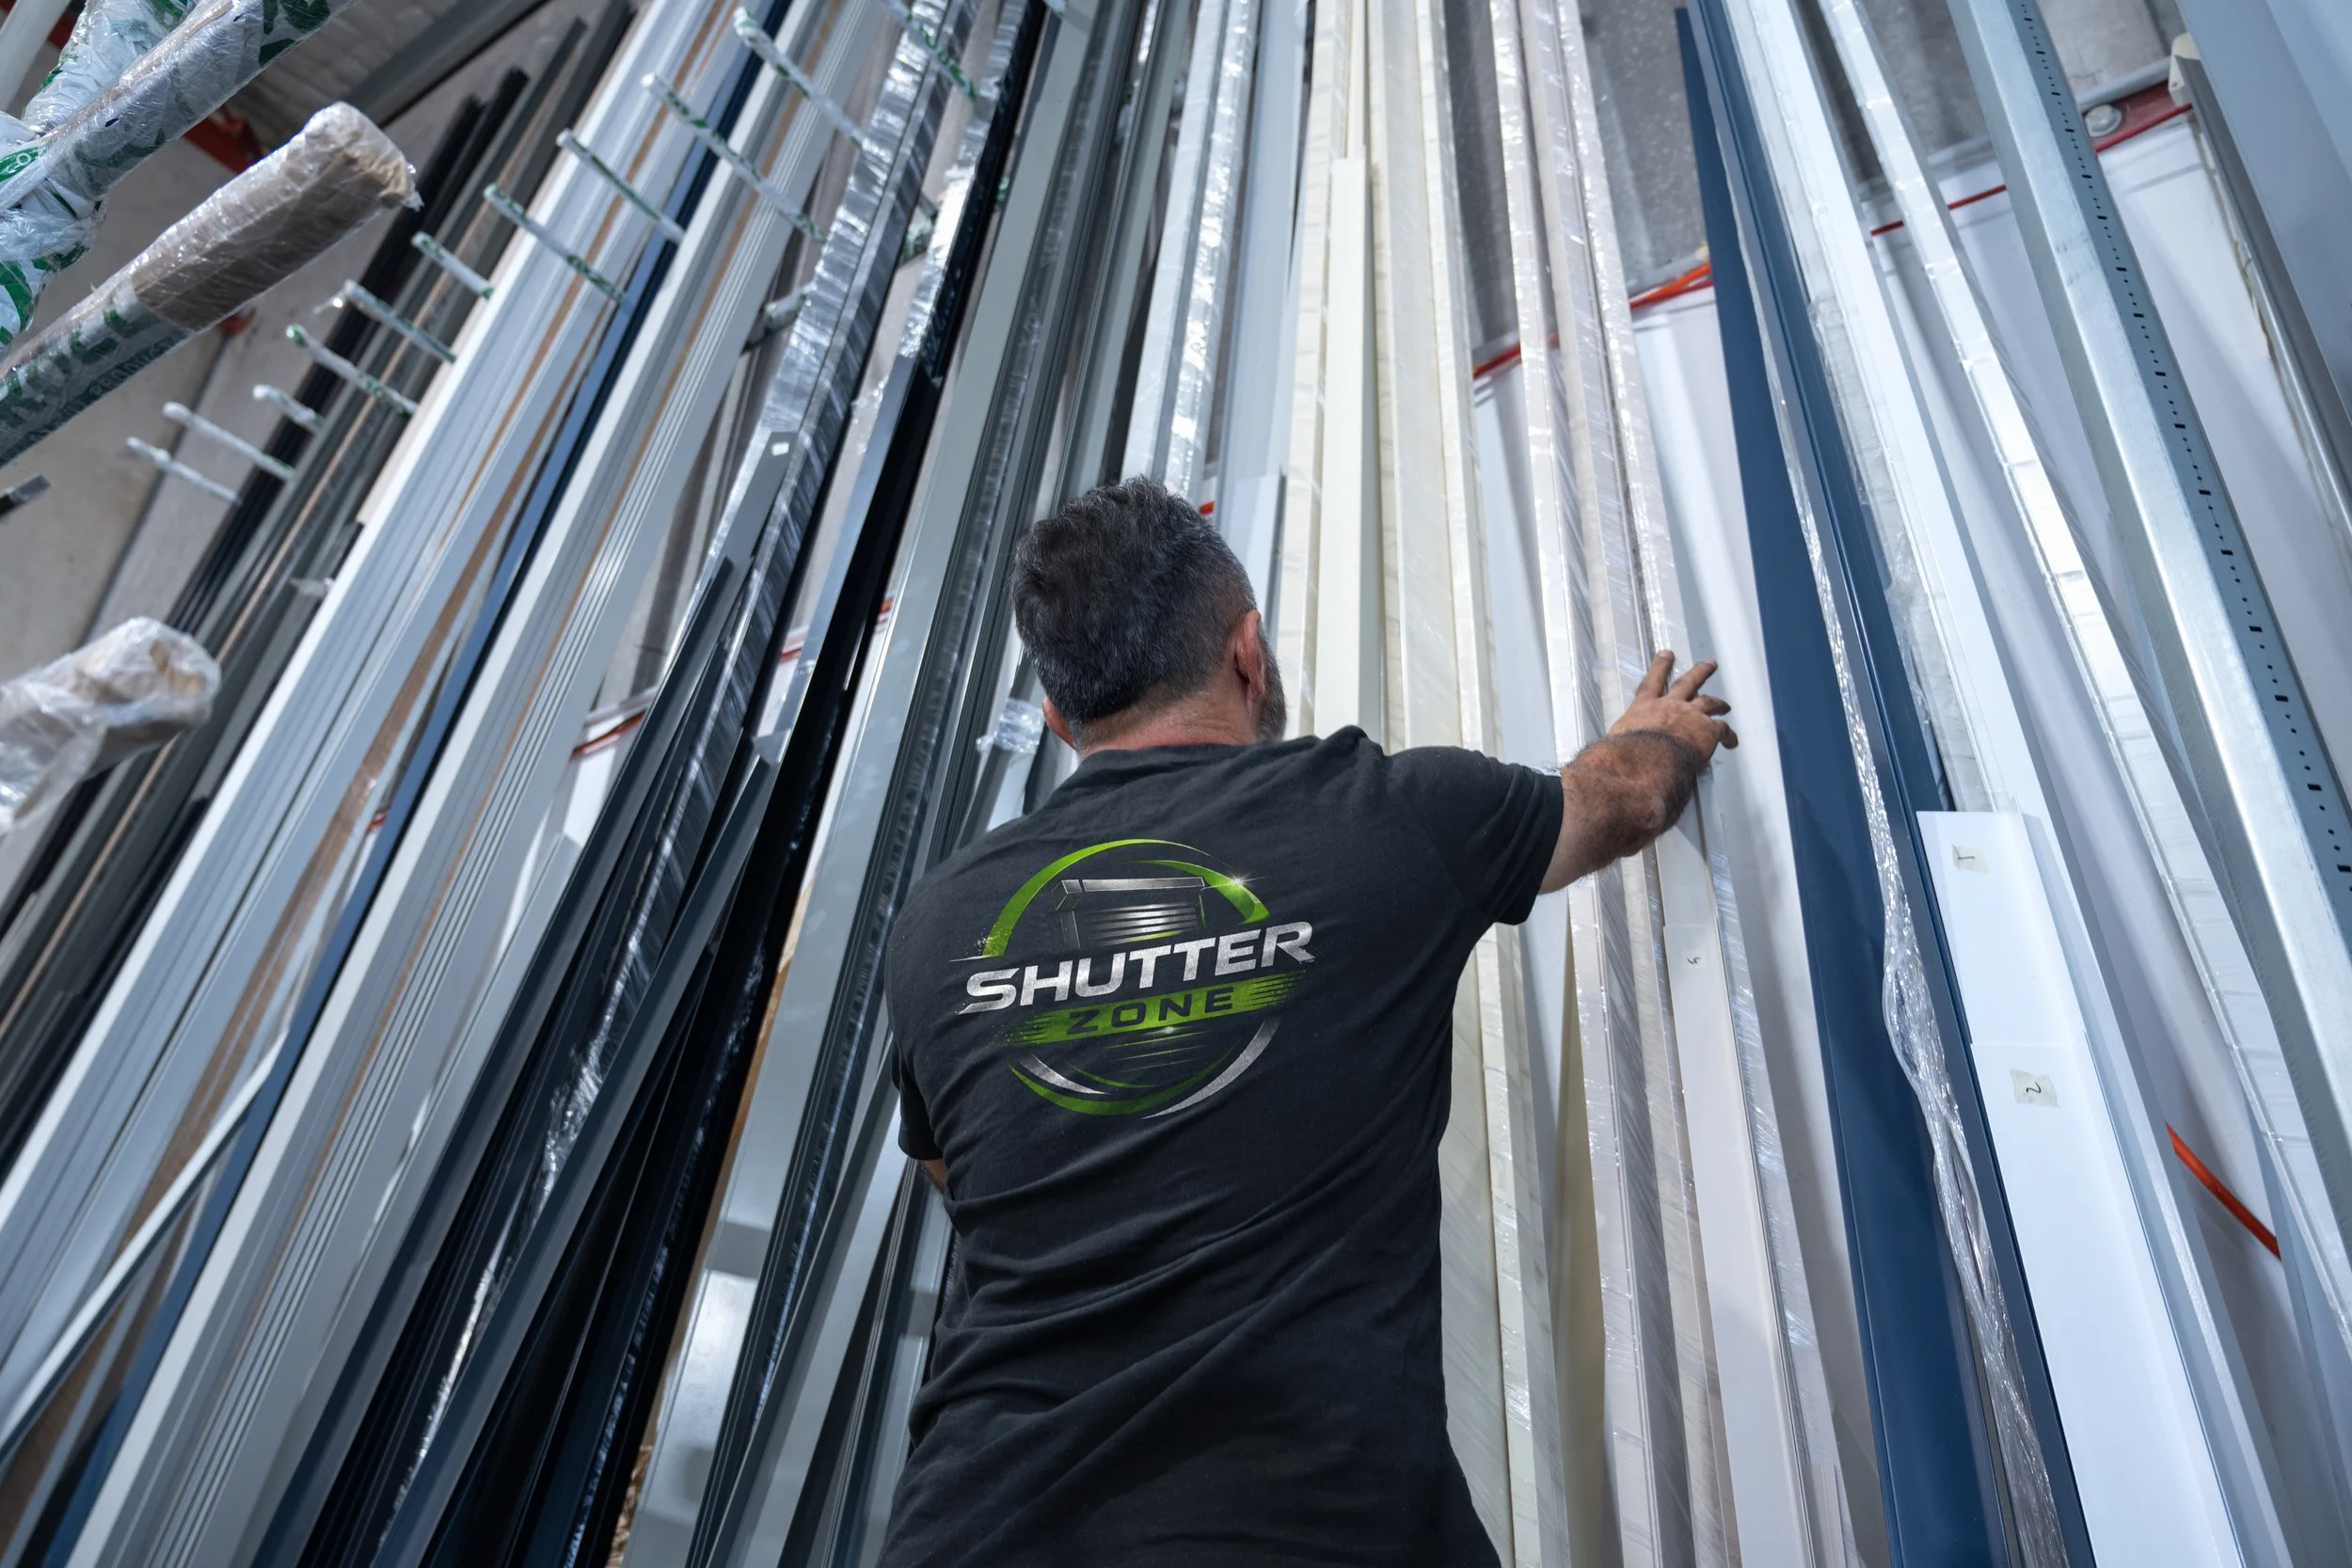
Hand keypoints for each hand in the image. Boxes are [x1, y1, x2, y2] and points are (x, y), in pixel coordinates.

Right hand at [1609, 651, 1735, 763]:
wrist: (1645, 759)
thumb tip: (1611, 752)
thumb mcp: (1616, 740)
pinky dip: (1729, 736)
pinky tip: (1732, 742)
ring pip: (1709, 702)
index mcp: (1644, 707)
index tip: (1666, 654)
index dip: (1660, 667)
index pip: (1652, 682)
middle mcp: (1669, 706)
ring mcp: (1691, 715)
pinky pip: (1723, 730)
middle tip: (1708, 664)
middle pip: (1687, 683)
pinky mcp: (1707, 730)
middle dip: (1699, 672)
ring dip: (1719, 702)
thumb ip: (1622, 740)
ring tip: (1725, 704)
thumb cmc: (1624, 753)